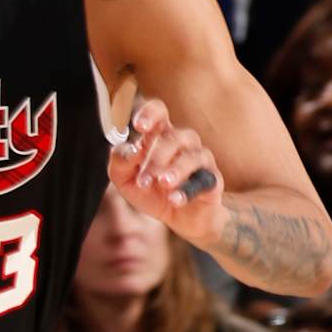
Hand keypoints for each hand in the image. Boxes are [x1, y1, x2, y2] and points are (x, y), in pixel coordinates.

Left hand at [106, 96, 223, 240]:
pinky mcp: (212, 180)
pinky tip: (175, 199)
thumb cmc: (153, 192)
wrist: (181, 219)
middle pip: (172, 138)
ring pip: (191, 156)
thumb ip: (119, 162)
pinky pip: (204, 180)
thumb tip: (128, 150)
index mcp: (160, 136)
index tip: (139, 126)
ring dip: (175, 170)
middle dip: (155, 160)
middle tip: (143, 182)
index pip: (158, 112)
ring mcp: (200, 159)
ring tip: (163, 184)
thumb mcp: (126, 180)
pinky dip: (188, 190)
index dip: (150, 113)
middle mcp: (183, 142)